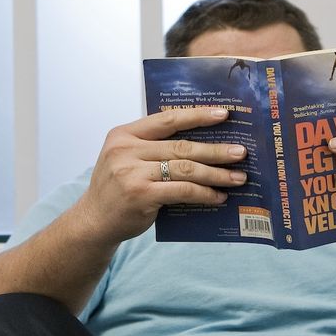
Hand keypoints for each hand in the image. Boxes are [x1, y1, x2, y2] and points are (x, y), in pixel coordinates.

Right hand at [74, 107, 248, 245]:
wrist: (94, 221)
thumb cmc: (118, 189)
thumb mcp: (126, 159)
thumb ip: (152, 148)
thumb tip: (202, 144)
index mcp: (124, 134)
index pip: (167, 119)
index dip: (197, 116)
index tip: (223, 115)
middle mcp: (125, 150)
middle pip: (181, 146)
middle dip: (215, 149)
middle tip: (241, 152)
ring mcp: (132, 172)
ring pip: (185, 168)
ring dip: (215, 173)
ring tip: (238, 178)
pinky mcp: (141, 195)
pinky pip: (181, 190)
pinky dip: (204, 193)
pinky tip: (218, 196)